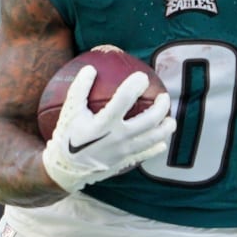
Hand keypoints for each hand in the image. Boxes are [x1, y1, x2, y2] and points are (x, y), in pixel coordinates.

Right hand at [41, 66, 173, 193]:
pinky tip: (162, 142)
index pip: (124, 99)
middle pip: (148, 120)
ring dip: (166, 128)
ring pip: (153, 138)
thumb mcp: (70, 111)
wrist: (66, 168)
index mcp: (103, 123)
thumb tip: (90, 68)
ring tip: (170, 120)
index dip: (135, 85)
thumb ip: (80, 89)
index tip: (142, 77)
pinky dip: (157, 148)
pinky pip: (147, 154)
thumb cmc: (68, 136)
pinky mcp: (126, 161)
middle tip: (163, 97)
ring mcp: (124, 151)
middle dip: (161, 106)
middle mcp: (117, 137)